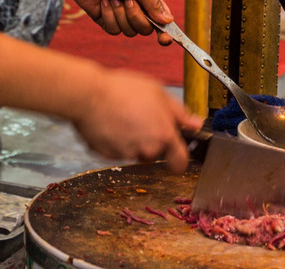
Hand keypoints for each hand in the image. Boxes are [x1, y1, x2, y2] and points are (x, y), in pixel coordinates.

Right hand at [72, 69, 202, 173]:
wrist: (88, 96)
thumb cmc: (122, 90)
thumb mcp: (158, 93)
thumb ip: (179, 113)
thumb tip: (196, 124)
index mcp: (164, 135)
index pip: (179, 162)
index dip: (179, 161)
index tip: (175, 157)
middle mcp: (146, 149)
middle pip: (153, 154)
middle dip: (149, 142)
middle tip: (138, 120)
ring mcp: (125, 154)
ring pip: (133, 152)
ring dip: (130, 140)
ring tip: (121, 117)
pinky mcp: (107, 155)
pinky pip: (115, 150)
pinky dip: (113, 140)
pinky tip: (108, 123)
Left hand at [73, 0, 174, 44]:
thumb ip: (153, 3)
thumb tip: (167, 21)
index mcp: (149, 2)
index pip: (162, 22)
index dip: (165, 33)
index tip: (164, 40)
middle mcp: (137, 10)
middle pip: (144, 30)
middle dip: (136, 17)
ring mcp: (121, 17)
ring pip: (128, 32)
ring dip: (120, 14)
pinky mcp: (106, 20)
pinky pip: (113, 30)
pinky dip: (108, 16)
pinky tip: (104, 2)